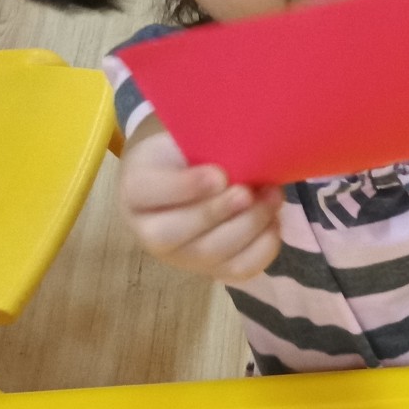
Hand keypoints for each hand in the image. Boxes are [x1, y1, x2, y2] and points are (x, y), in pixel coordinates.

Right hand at [119, 128, 282, 280]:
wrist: (192, 180)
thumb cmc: (187, 153)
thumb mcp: (185, 138)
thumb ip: (202, 144)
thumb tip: (240, 149)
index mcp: (135, 191)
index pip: (147, 192)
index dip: (185, 187)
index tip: (218, 174)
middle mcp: (149, 232)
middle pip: (175, 234)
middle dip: (218, 212)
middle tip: (247, 191)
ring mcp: (181, 256)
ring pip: (212, 254)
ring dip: (249, 226)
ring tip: (271, 196)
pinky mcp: (212, 270)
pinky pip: (240, 270)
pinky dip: (264, 247)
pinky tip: (273, 221)